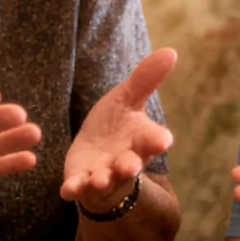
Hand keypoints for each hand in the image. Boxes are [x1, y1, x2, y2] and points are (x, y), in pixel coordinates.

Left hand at [63, 48, 177, 210]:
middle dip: (130, 166)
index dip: (158, 140)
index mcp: (141, 139)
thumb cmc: (116, 125)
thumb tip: (171, 51)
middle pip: (131, 164)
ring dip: (102, 180)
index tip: (163, 140)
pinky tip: (67, 189)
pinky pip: (78, 188)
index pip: (153, 139)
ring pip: (106, 180)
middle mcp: (125, 160)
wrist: (96, 153)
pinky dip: (74, 189)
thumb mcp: (127, 98)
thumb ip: (146, 79)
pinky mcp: (81, 181)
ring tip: (99, 180)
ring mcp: (104, 173)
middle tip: (130, 165)